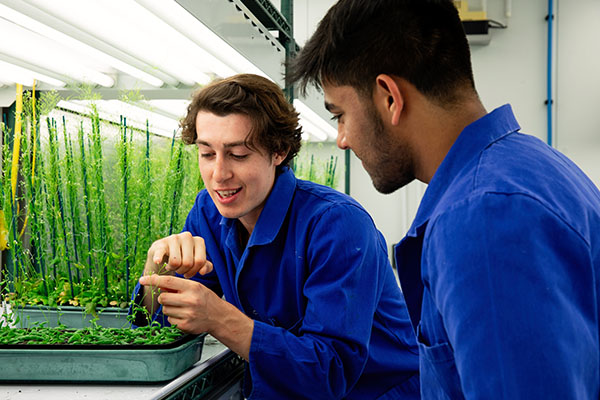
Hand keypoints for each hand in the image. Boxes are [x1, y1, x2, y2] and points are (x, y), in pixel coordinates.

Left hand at [139, 274, 253, 359]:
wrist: (219, 316)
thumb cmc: (205, 299)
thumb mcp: (195, 287)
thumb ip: (178, 286)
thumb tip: (158, 284)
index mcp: (192, 287)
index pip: (168, 281)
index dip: (153, 280)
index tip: (142, 279)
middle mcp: (190, 300)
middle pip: (163, 297)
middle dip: (164, 298)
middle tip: (173, 298)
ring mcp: (187, 314)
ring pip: (165, 309)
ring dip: (169, 308)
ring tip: (182, 308)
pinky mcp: (185, 325)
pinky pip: (169, 320)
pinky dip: (173, 318)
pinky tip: (184, 316)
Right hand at [146, 232, 212, 278]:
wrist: (164, 255)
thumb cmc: (184, 259)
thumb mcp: (198, 263)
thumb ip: (206, 267)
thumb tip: (202, 272)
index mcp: (199, 241)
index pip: (200, 261)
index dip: (194, 272)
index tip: (188, 273)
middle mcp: (187, 236)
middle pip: (188, 263)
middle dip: (182, 271)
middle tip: (179, 270)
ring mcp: (173, 238)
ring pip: (175, 262)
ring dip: (173, 269)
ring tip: (171, 266)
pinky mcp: (160, 244)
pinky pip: (160, 253)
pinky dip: (158, 258)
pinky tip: (157, 261)